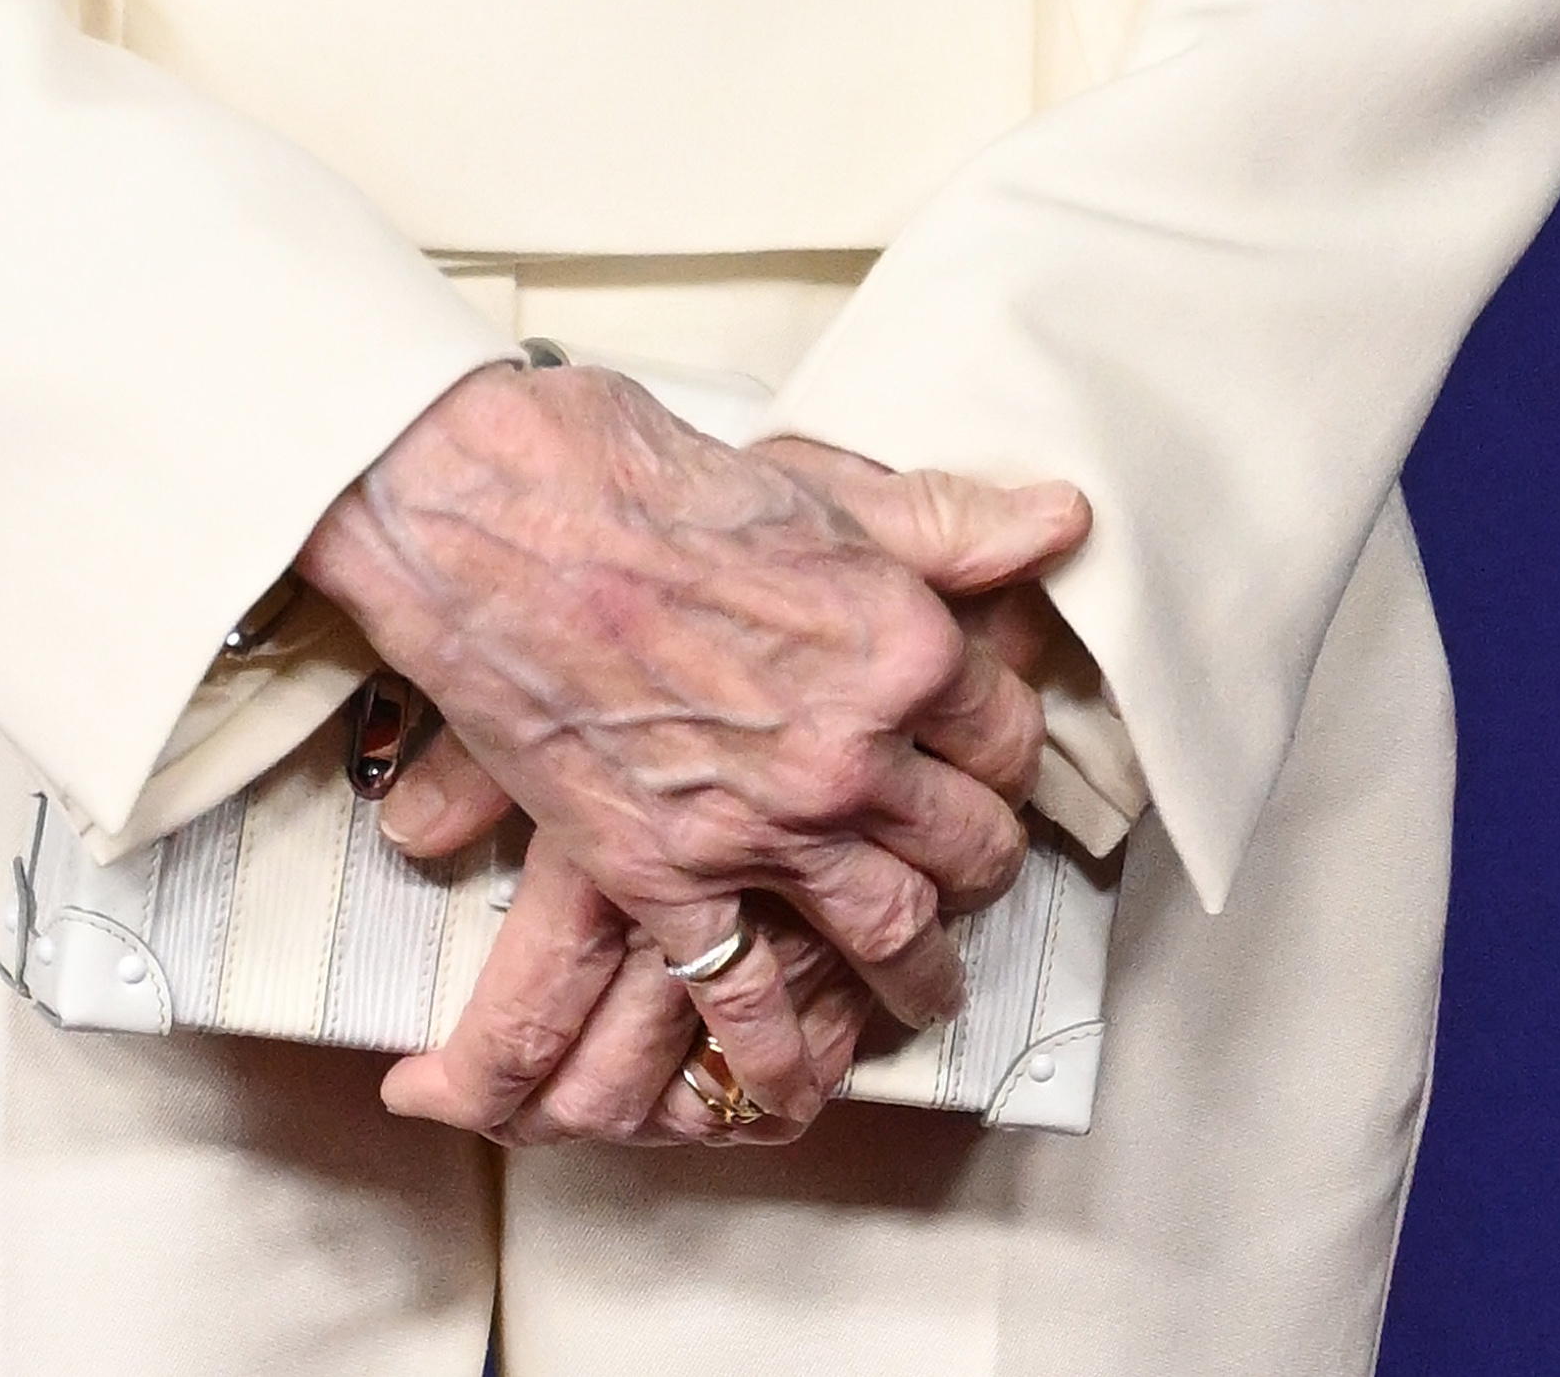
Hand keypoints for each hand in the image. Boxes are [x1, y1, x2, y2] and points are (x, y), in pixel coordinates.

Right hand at [299, 359, 1087, 1123]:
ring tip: (927, 988)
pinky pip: (748, 999)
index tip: (994, 759)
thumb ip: (945, 522)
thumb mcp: (821, 484)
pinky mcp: (663, 877)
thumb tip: (1059, 520)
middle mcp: (854, 752)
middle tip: (974, 872)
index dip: (1009, 749)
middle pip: (968, 843)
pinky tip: (796, 1080)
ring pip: (887, 933)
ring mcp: (761, 827)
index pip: (1008, 732)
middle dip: (981, 863)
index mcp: (902, 643)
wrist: (499, 517)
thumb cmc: (651, 479)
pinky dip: (780, 1054)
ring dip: (919, 972)